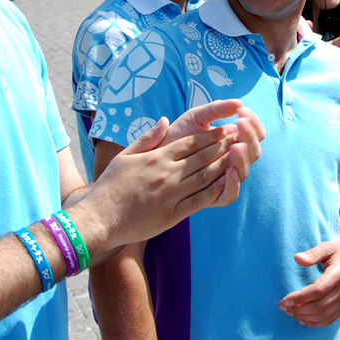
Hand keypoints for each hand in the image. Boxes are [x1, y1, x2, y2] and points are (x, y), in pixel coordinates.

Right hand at [85, 100, 263, 249]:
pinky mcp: (173, 213)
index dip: (211, 135)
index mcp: (156, 157)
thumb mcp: (125, 156)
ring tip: (239, 156)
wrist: (99, 219)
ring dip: (225, 164)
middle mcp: (167, 173)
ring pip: (206, 176)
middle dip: (223, 146)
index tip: (225, 129)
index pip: (191, 142)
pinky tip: (229, 183)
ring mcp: (171, 193)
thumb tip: (165, 120)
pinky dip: (217, 190)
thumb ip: (147, 138)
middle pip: (203, 156)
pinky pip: (200, 200)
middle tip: (240, 138)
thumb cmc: (109, 187)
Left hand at [279, 240, 339, 326]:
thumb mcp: (327, 247)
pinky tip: (302, 319)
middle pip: (319, 306)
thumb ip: (313, 253)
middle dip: (299, 309)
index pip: (317, 290)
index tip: (284, 300)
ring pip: (324, 315)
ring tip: (290, 312)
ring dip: (305, 317)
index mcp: (339, 274)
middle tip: (283, 307)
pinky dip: (315, 322)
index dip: (300, 297)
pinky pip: (330, 319)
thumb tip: (297, 258)